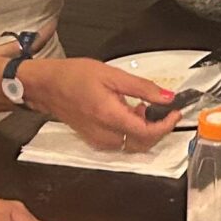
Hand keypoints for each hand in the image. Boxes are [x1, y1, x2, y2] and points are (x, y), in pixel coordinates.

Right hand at [18, 56, 179, 152]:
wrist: (46, 86)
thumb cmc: (73, 77)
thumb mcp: (112, 74)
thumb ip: (142, 87)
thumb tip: (166, 97)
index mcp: (109, 116)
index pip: (147, 133)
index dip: (165, 125)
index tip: (175, 114)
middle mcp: (104, 134)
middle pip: (142, 144)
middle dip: (157, 129)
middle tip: (161, 109)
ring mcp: (98, 140)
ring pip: (132, 145)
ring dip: (143, 130)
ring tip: (141, 107)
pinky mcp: (94, 140)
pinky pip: (120, 143)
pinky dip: (130, 132)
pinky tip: (128, 113)